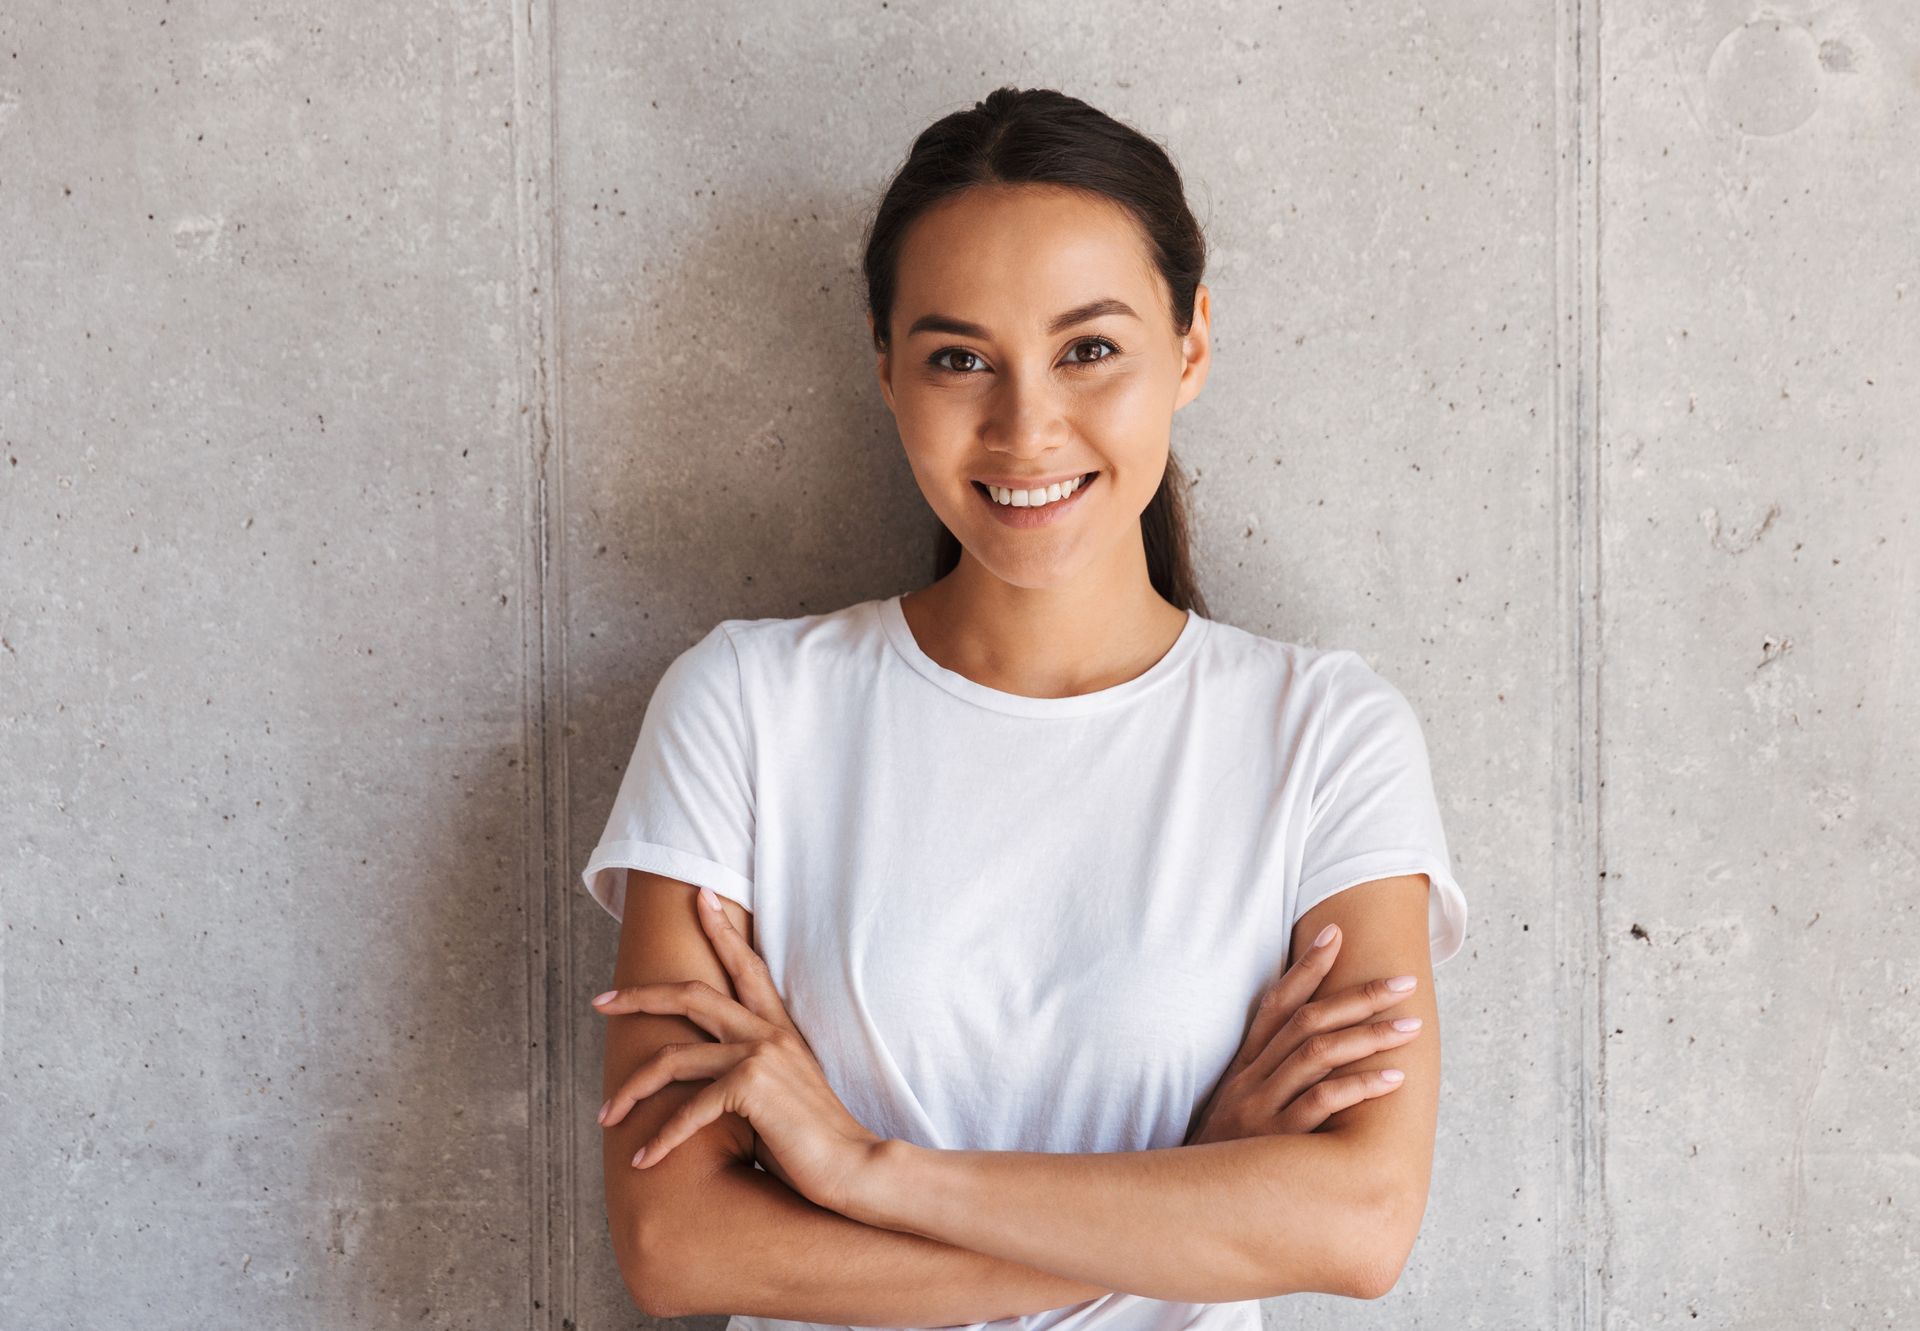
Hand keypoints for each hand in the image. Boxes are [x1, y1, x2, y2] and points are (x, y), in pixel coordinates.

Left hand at [592, 886, 883, 1214]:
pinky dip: (661, 1139)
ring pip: (672, 1058)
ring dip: (631, 1089)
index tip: (699, 897)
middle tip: (600, 1002)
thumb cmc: (817, 1140)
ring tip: (606, 1115)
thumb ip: (749, 1077)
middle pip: (691, 995)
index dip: (721, 929)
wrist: (856, 1167)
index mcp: (779, 1029)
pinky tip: (643, 1160)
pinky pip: (688, 1110)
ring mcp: (760, 1055)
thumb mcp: (782, 1094)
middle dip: (639, 996)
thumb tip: (707, 1088)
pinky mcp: (751, 1087)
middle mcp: (768, 1033)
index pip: (747, 966)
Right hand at [1185, 924, 1421, 1144]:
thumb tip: (1312, 1051)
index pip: (1276, 1003)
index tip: (1335, 933)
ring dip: (1368, 1036)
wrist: (1189, 1207)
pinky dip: (1359, 1086)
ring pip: (1317, 1055)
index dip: (1306, 967)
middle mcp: (1252, 1078)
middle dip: (1358, 996)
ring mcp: (1263, 1107)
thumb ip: (1266, 1080)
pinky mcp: (1277, 1140)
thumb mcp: (1236, 1110)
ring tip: (1409, 1027)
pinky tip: (1393, 1078)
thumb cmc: (1226, 1158)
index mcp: (1244, 1066)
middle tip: (1404, 982)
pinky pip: (1322, 1103)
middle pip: (1307, 1021)